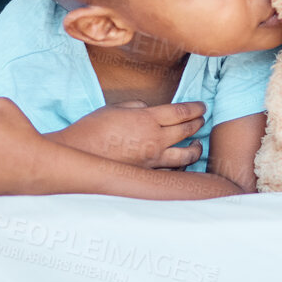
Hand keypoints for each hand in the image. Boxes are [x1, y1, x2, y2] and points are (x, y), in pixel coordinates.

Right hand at [50, 101, 205, 168]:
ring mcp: (152, 160)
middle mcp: (155, 140)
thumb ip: (136, 106)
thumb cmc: (92, 129)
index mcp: (147, 119)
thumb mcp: (114, 108)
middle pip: (186, 130)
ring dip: (196, 148)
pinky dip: (180, 168)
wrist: (78, 155)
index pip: (180, 112)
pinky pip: (170, 172)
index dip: (194, 108)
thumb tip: (147, 109)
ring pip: (185, 156)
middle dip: (198, 123)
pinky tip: (181, 165)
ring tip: (198, 144)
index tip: (201, 106)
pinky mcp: (146, 175)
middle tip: (202, 119)